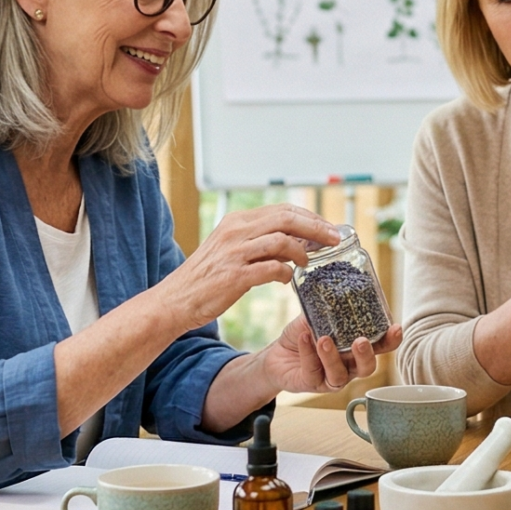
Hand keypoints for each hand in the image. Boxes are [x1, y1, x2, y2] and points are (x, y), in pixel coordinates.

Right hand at [158, 203, 337, 328]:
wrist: (176, 299)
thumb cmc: (206, 277)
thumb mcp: (230, 247)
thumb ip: (258, 240)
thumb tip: (294, 241)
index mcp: (237, 221)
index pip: (283, 210)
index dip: (310, 218)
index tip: (328, 228)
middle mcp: (236, 231)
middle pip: (287, 219)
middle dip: (316, 229)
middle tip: (334, 240)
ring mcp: (234, 253)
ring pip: (282, 240)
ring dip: (302, 251)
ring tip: (308, 263)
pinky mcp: (234, 276)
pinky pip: (271, 268)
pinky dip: (285, 273)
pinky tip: (287, 279)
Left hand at [259, 314, 402, 395]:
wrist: (277, 354)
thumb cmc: (303, 335)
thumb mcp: (316, 317)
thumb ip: (327, 309)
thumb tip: (335, 289)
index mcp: (356, 348)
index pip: (380, 346)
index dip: (391, 340)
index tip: (396, 328)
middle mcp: (349, 366)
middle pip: (367, 368)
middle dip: (366, 355)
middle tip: (360, 341)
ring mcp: (332, 377)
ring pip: (340, 375)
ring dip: (333, 357)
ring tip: (324, 340)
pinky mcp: (313, 383)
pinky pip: (313, 371)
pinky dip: (308, 354)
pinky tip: (305, 338)